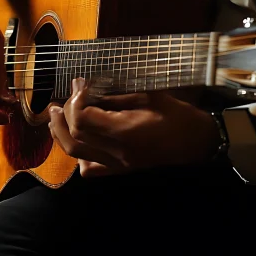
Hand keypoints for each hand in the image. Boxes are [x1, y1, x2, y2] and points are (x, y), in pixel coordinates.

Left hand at [48, 77, 219, 176]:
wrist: (199, 144)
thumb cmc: (178, 116)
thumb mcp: (150, 95)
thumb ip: (117, 94)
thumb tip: (89, 87)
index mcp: (126, 132)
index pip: (84, 119)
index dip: (75, 100)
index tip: (80, 83)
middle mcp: (118, 154)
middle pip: (75, 138)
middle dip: (63, 116)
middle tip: (60, 99)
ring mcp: (119, 167)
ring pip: (77, 156)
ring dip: (62, 135)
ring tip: (55, 117)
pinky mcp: (122, 172)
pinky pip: (91, 170)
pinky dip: (78, 155)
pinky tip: (78, 140)